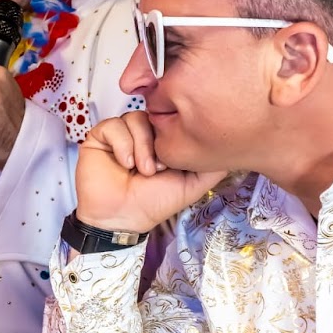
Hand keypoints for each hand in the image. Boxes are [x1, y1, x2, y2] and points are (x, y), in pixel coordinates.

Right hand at [75, 113, 226, 233]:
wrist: (122, 219)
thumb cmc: (154, 203)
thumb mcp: (193, 183)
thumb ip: (213, 166)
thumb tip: (232, 148)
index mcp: (162, 140)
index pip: (172, 118)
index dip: (175, 135)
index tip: (174, 163)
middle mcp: (142, 133)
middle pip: (154, 114)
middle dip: (158, 142)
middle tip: (159, 168)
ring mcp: (121, 133)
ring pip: (134, 117)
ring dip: (141, 146)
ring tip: (142, 170)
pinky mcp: (100, 136)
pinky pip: (114, 125)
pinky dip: (123, 145)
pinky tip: (126, 164)